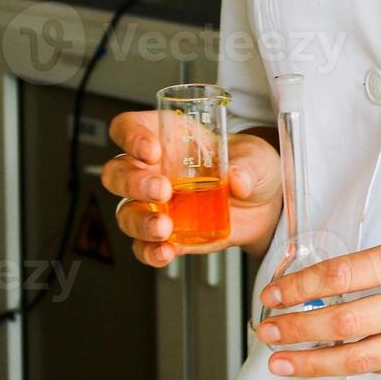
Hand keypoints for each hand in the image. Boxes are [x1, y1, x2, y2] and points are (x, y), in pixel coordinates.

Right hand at [101, 111, 281, 266]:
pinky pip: (143, 246)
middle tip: (162, 190)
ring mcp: (154, 206)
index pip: (128, 127)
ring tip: (164, 228)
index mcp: (166, 137)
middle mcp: (152, 170)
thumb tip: (237, 179)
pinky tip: (165, 252)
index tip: (151, 150)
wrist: (264, 206)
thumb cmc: (251, 168)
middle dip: (132, 182)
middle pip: (116, 172)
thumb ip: (248, 165)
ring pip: (125, 212)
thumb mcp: (257, 157)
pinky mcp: (165, 236)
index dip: (130, 136)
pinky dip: (150, 251)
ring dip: (139, 221)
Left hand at [255, 224, 380, 375]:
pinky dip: (352, 365)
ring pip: (362, 358)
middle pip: (345, 322)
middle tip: (265, 330)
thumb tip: (319, 286)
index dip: (299, 288)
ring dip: (312, 362)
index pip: (343, 276)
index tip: (271, 294)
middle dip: (296, 329)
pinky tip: (326, 363)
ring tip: (279, 361)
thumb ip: (378, 264)